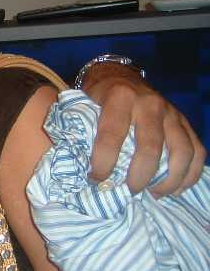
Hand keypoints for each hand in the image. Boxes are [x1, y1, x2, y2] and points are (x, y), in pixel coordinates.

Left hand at [84, 68, 205, 195]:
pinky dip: (189, 175)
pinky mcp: (185, 122)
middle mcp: (149, 103)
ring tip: (152, 194)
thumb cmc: (98, 96)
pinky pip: (197, 152)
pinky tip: (174, 189)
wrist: (120, 76)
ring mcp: (171, 112)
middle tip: (127, 191)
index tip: (96, 179)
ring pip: (181, 152)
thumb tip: (73, 164)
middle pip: (149, 147)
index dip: (103, 162)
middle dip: (138, 176)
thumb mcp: (83, 103)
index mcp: (119, 97)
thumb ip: (79, 127)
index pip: (111, 135)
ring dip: (168, 179)